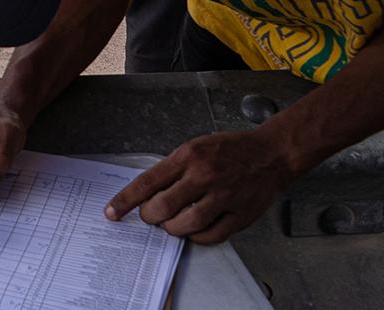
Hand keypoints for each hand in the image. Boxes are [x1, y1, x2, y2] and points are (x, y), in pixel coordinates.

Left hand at [104, 128, 296, 244]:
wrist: (271, 153)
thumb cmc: (231, 149)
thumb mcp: (195, 147)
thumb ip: (173, 168)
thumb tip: (148, 192)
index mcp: (189, 156)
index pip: (148, 181)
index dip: (126, 200)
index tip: (112, 211)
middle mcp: (204, 176)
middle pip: (164, 207)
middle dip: (149, 217)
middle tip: (148, 217)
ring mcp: (224, 197)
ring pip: (187, 224)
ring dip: (172, 228)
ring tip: (170, 224)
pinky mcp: (240, 215)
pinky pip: (211, 236)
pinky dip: (196, 237)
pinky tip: (193, 230)